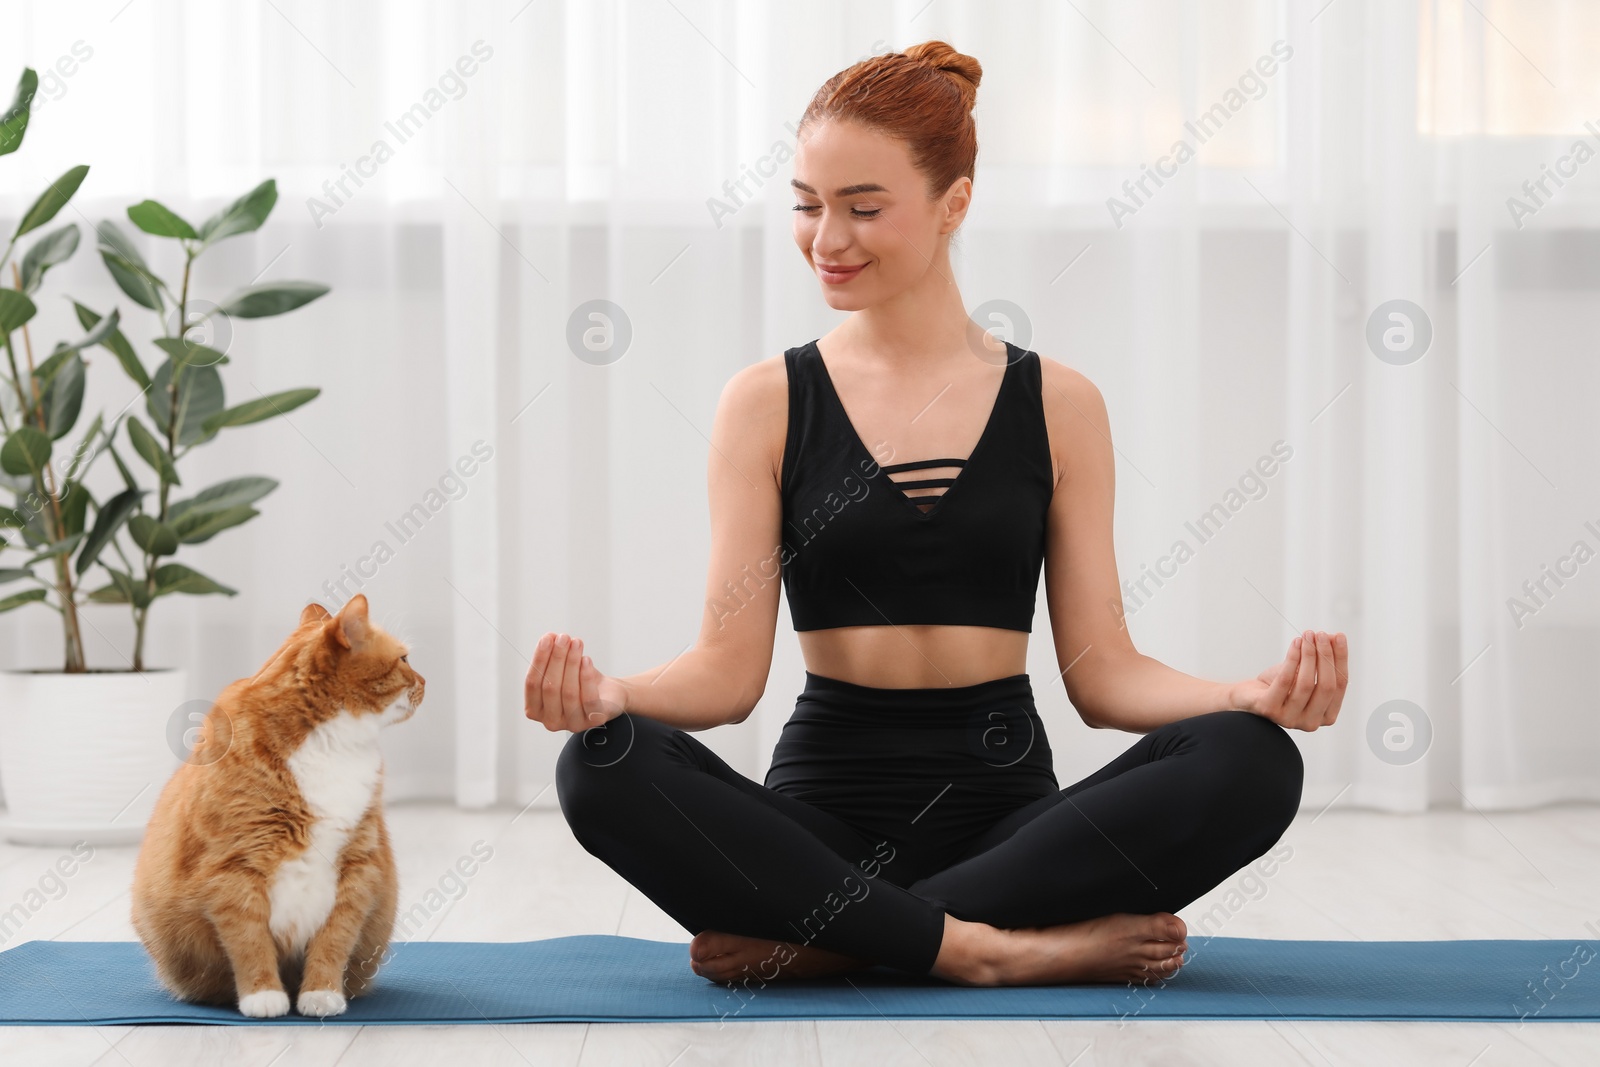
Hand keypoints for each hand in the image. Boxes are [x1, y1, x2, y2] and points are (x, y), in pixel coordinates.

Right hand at [524, 632, 628, 732]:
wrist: (608, 693)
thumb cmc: (579, 681)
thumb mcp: (561, 667)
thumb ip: (551, 655)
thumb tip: (549, 638)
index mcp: (535, 710)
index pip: (532, 684)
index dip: (539, 659)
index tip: (547, 638)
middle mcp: (551, 721)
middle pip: (550, 687)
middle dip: (556, 659)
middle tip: (563, 638)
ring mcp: (572, 724)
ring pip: (568, 692)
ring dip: (572, 663)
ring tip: (576, 643)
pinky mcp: (593, 721)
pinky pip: (588, 699)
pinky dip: (586, 677)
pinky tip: (586, 660)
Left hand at [1229, 630, 1347, 731]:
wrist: (1247, 696)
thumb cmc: (1279, 685)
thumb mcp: (1305, 672)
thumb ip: (1322, 659)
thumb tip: (1335, 637)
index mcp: (1326, 715)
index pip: (1340, 685)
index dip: (1340, 659)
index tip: (1339, 636)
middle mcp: (1311, 722)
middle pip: (1326, 686)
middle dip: (1325, 656)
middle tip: (1321, 634)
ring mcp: (1290, 719)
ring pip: (1306, 683)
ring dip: (1308, 655)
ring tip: (1307, 636)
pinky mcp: (1269, 711)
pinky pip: (1285, 681)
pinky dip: (1292, 659)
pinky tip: (1295, 643)